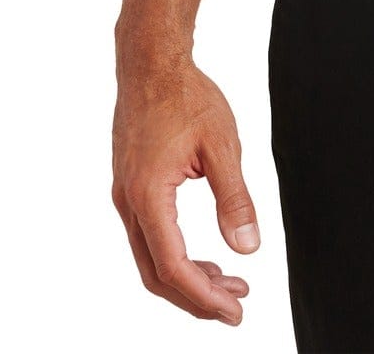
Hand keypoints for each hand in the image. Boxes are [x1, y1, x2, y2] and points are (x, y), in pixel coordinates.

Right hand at [112, 58, 261, 325]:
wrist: (150, 63)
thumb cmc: (186, 95)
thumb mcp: (222, 144)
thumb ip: (234, 199)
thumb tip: (247, 248)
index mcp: (149, 195)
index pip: (173, 266)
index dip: (204, 297)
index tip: (235, 311)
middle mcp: (129, 203)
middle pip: (157, 274)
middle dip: (196, 298)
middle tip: (236, 306)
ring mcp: (125, 197)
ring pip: (151, 258)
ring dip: (188, 278)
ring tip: (229, 283)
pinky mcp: (131, 188)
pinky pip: (150, 237)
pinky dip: (176, 255)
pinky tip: (205, 256)